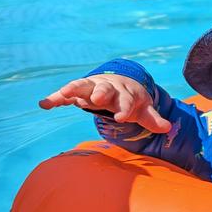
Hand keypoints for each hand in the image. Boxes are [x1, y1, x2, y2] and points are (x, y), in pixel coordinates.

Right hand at [39, 74, 170, 133]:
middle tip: (98, 99)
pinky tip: (44, 104)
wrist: (119, 83)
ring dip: (73, 89)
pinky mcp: (79, 91)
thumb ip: (153, 119)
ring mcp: (92, 87)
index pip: (125, 101)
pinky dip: (56, 97)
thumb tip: (168, 128)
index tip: (122, 117)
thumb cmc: (131, 99)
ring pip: (82, 86)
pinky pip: (66, 93)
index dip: (124, 108)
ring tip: (63, 94)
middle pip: (104, 89)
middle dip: (101, 93)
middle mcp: (107, 88)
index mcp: (124, 93)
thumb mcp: (143, 108)